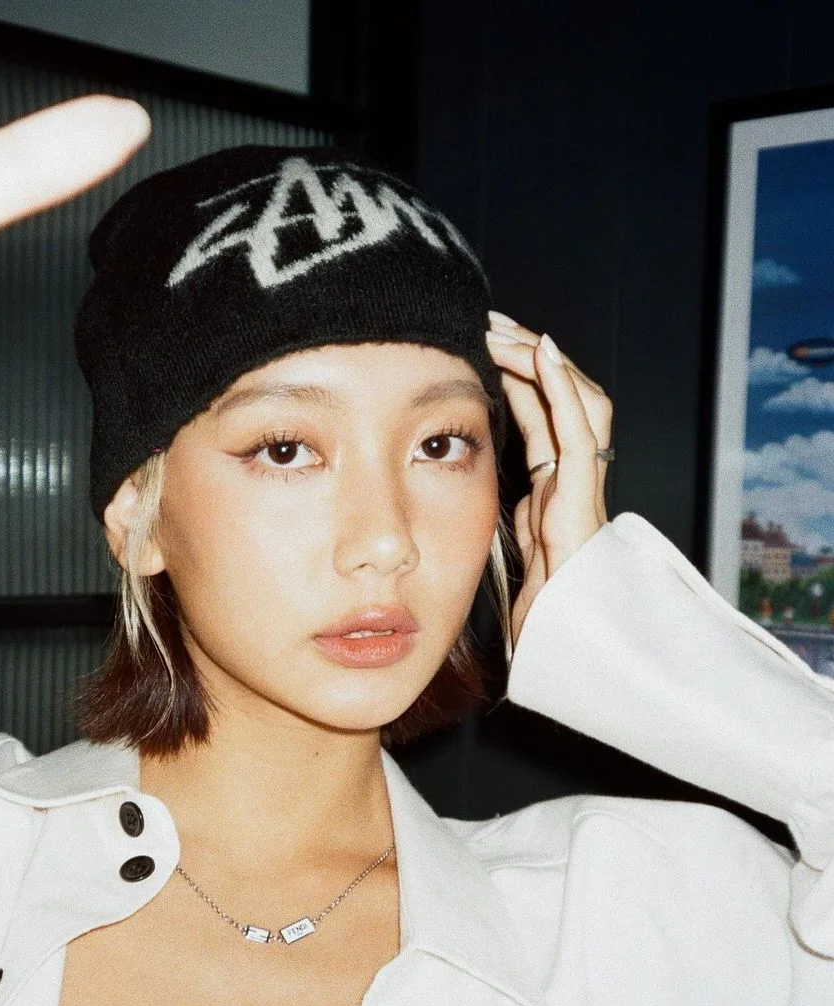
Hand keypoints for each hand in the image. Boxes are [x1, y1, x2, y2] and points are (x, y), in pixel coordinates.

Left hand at [485, 312, 613, 645]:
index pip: (538, 416)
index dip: (514, 375)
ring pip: (578, 404)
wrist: (560, 662)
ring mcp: (583, 495)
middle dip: (528, 354)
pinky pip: (581, 437)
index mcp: (550, 495)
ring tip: (505, 329)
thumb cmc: (531, 621)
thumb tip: (445, 493)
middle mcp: (571, 487)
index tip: (475, 340)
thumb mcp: (494, 559)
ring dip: (542, 361)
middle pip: (562, 399)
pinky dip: (563, 390)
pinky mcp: (584, 510)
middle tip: (487, 319)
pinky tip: (540, 353)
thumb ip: (488, 521)